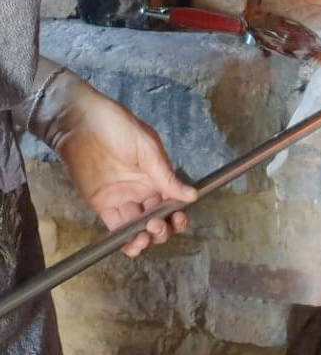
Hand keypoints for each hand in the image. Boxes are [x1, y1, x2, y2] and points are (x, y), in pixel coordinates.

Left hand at [46, 78, 197, 256]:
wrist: (82, 124)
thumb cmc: (118, 127)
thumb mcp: (148, 148)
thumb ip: (167, 175)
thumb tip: (192, 195)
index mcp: (158, 175)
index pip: (173, 201)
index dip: (178, 215)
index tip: (178, 218)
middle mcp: (143, 189)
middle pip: (158, 218)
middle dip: (162, 229)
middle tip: (156, 224)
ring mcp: (123, 198)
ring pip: (138, 227)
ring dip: (145, 238)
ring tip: (143, 238)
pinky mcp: (103, 205)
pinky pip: (116, 228)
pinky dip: (124, 240)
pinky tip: (131, 243)